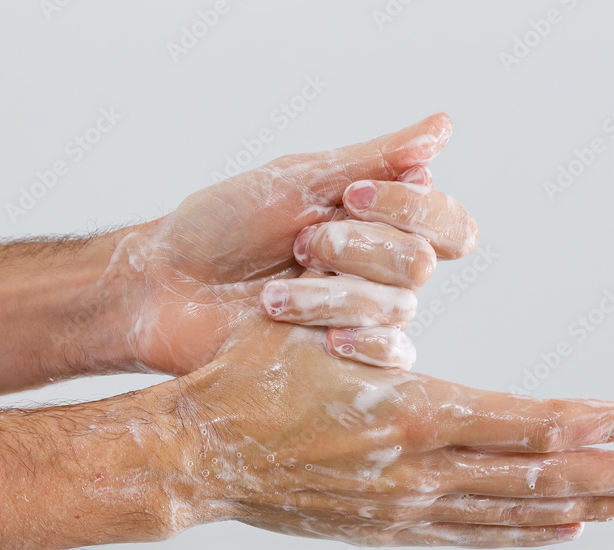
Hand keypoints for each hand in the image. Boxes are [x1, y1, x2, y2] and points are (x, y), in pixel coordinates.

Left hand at [97, 113, 476, 375]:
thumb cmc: (222, 226)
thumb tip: (444, 126)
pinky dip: (364, 343)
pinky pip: (393, 357)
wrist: (167, 287)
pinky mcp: (347, 359)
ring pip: (396, 309)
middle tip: (300, 245)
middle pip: (418, 263)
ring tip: (270, 297)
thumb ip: (374, 159)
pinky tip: (327, 340)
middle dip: (355, 250)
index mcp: (378, 220)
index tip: (349, 197)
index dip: (411, 210)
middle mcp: (379, 267)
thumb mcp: (297, 180)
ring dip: (328, 296)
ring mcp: (364, 316)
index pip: (447, 221)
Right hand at [143, 314, 613, 548]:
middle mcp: (416, 469)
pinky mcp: (381, 526)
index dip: (598, 423)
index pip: (530, 423)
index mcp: (409, 412)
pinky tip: (558, 528)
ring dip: (581, 507)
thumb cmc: (248, 377)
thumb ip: (383, 333)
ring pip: (511, 514)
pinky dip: (522, 532)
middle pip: (538, 477)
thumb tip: (423, 315)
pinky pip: (468, 534)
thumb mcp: (319, 332)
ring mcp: (400, 507)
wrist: (195, 452)